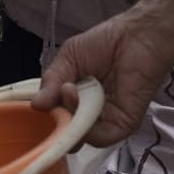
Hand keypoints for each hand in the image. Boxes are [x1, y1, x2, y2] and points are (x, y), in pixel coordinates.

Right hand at [33, 0, 173, 145]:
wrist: (137, 36)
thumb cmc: (107, 42)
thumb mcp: (68, 58)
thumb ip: (51, 81)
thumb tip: (36, 105)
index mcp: (77, 99)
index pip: (56, 118)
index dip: (44, 116)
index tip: (37, 104)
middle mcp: (90, 113)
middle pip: (65, 132)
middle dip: (54, 119)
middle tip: (51, 99)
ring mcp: (106, 121)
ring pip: (80, 137)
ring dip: (68, 118)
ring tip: (68, 90)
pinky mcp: (123, 124)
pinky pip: (99, 137)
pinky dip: (85, 126)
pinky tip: (80, 100)